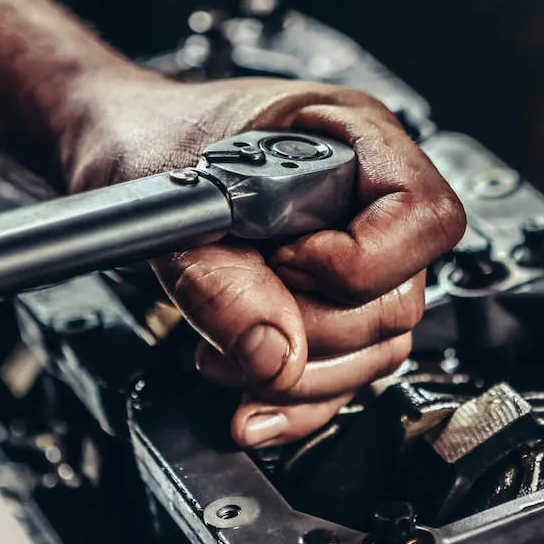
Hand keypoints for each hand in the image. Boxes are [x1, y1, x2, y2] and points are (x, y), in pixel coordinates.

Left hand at [63, 71, 465, 447]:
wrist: (120, 159)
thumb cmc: (153, 138)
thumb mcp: (178, 202)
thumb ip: (223, 279)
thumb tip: (273, 352)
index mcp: (354, 140)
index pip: (422, 216)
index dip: (360, 261)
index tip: (285, 263)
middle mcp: (368, 201)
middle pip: (398, 299)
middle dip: (310, 327)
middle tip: (237, 306)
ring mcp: (355, 258)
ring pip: (375, 350)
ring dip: (293, 373)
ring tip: (219, 351)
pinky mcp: (325, 307)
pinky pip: (342, 378)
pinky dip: (294, 402)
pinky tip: (249, 404)